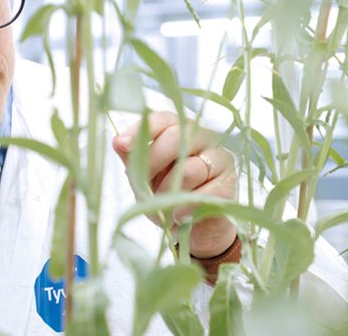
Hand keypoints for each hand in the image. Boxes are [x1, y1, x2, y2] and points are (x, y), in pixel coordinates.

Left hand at [112, 111, 236, 258]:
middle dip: (153, 161)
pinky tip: (178, 215)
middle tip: (142, 184)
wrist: (193, 228)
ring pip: (190, 169)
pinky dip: (186, 207)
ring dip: (169, 191)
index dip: (141, 130)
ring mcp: (220, 158)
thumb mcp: (145, 178)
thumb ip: (134, 159)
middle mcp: (204, 137)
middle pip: (177, 137)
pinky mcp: (230, 183)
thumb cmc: (168, 196)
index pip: (162, 119)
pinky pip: (205, 193)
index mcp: (181, 129)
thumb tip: (117, 141)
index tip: (122, 145)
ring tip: (162, 205)